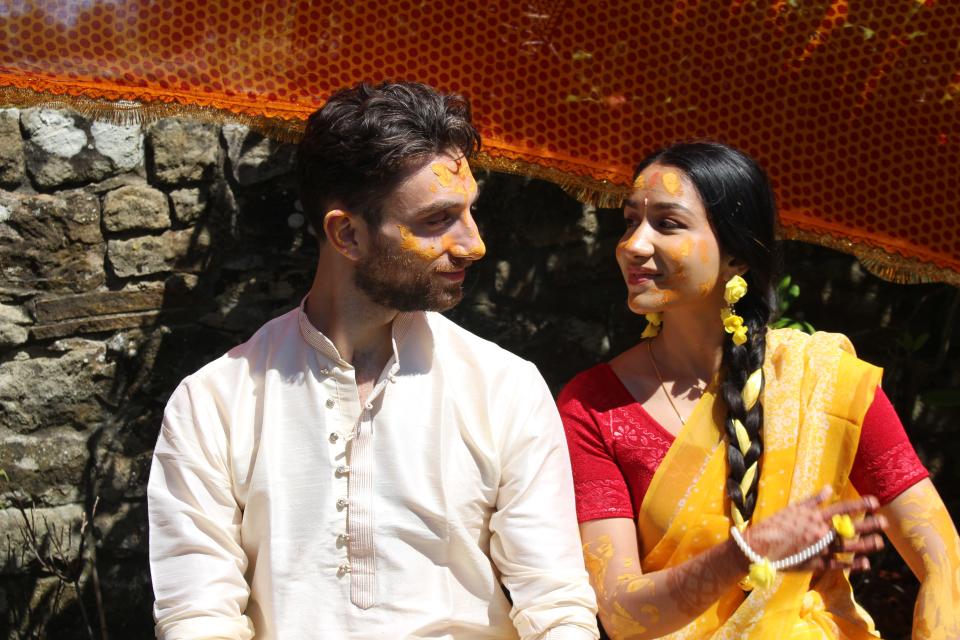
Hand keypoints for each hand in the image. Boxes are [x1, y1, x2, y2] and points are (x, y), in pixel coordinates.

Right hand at [742, 486, 886, 571]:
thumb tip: (829, 489)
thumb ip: (813, 500)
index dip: (860, 505)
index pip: (842, 508)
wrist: (759, 547)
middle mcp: (820, 532)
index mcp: (814, 517)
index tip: (875, 501)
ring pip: (848, 547)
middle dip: (869, 524)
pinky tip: (865, 563)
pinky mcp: (816, 564)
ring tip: (880, 542)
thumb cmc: (774, 525)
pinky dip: (852, 564)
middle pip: (850, 528)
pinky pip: (838, 564)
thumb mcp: (792, 508)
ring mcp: (820, 549)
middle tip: (886, 522)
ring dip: (866, 545)